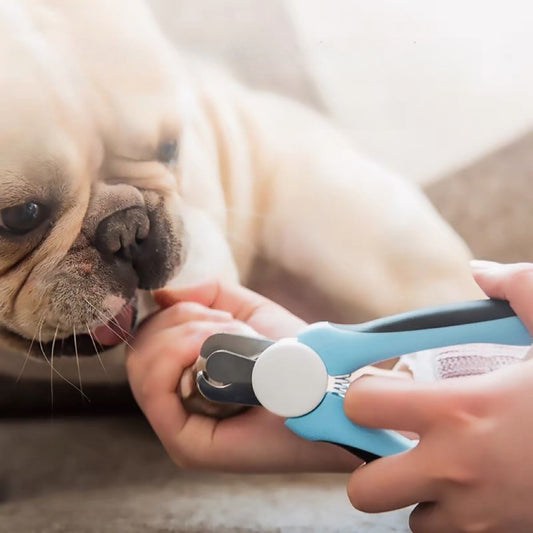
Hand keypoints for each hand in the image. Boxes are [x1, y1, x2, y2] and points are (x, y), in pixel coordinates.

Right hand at [127, 280, 358, 471]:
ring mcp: (177, 430)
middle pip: (140, 350)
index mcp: (185, 381)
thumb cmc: (296, 357)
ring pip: (143, 364)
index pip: (146, 341)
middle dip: (182, 321)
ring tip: (231, 340)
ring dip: (186, 334)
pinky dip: (179, 353)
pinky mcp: (186, 444)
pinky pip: (154, 388)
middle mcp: (175, 408)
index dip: (173, 315)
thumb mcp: (247, 313)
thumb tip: (159, 294)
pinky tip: (214, 351)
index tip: (217, 314)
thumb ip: (205, 296)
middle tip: (228, 327)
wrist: (331, 391)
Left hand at [344, 262, 532, 531]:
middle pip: (365, 488)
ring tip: (437, 466)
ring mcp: (479, 511)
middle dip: (369, 465)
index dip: (360, 394)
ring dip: (415, 494)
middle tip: (389, 442)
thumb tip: (481, 273)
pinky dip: (451, 516)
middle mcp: (457, 466)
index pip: (364, 404)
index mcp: (459, 408)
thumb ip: (515, 288)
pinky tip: (471, 488)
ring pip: (412, 518)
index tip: (372, 388)